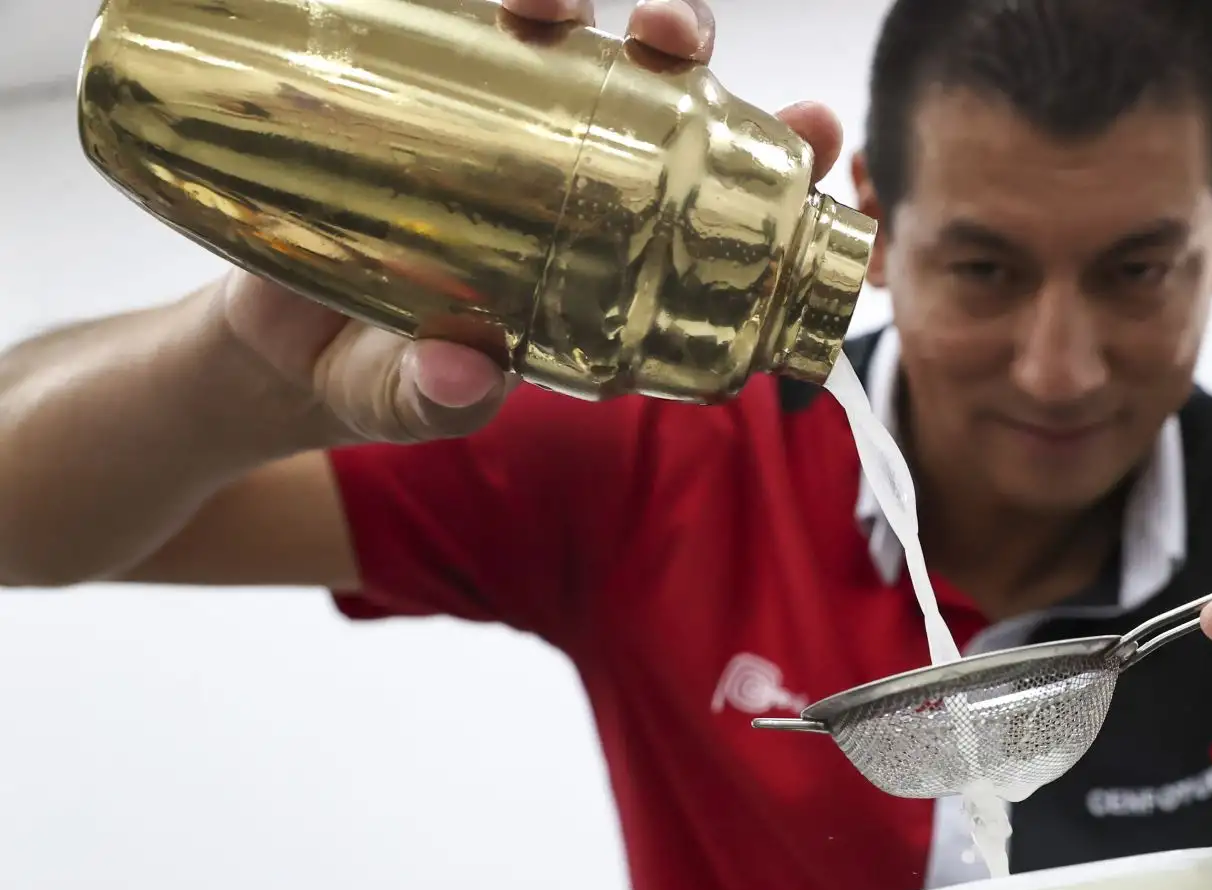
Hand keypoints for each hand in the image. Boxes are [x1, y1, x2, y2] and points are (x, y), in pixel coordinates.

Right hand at [212, 0, 841, 444]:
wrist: (272, 343)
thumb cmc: (375, 379)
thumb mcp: (405, 404)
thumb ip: (435, 399)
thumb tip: (460, 371)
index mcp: (614, 266)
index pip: (716, 211)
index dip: (774, 165)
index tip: (816, 125)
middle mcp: (575, 184)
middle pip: (659, 100)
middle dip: (688, 52)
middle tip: (676, 40)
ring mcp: (506, 131)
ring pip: (572, 46)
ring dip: (577, 5)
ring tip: (550, 3)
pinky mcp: (431, 91)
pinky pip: (468, 28)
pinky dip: (491, 1)